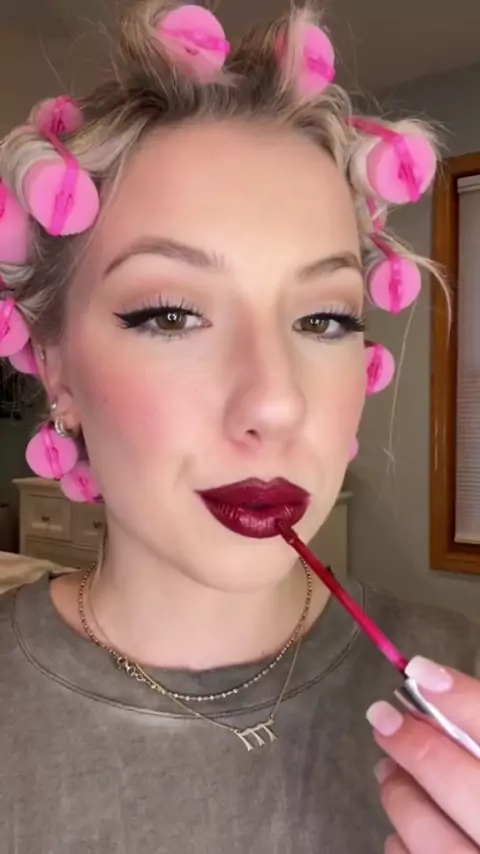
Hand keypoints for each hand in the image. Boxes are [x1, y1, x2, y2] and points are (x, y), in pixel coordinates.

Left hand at [366, 657, 479, 852]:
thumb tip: (435, 684)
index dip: (462, 699)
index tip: (419, 672)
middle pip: (465, 786)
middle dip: (417, 746)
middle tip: (383, 718)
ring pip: (435, 840)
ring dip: (402, 798)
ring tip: (388, 772)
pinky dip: (404, 848)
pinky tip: (402, 832)